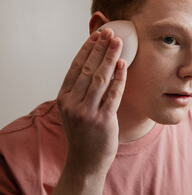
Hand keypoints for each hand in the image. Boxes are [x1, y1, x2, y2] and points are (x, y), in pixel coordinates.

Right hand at [57, 28, 126, 173]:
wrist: (86, 162)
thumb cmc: (83, 133)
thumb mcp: (73, 110)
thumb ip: (80, 90)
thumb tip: (93, 64)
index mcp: (64, 98)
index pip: (76, 67)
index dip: (87, 49)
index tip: (97, 35)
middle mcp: (73, 103)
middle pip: (89, 69)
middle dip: (100, 48)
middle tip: (110, 32)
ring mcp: (87, 112)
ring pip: (100, 78)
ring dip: (110, 57)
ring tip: (118, 42)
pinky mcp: (103, 120)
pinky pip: (113, 94)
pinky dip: (119, 77)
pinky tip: (123, 64)